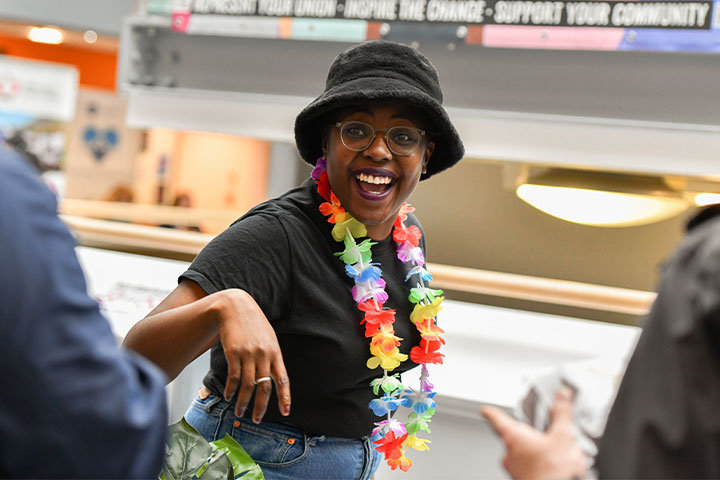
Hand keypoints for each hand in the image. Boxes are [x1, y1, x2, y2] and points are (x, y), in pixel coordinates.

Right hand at [214, 289, 290, 422]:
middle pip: (265, 387)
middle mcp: (264, 355)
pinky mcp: (233, 353)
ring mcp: (248, 354)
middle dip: (261, 406)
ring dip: (243, 402)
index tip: (285, 412)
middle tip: (257, 420)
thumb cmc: (253, 324)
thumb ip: (271, 357)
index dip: (284, 397)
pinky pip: (233, 377)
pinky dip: (231, 389)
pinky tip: (228, 396)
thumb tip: (273, 379)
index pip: (282, 379)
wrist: (235, 307)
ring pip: (248, 385)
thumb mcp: (268, 338)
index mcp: (275, 353)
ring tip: (239, 412)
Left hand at [480, 387, 586, 479]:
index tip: (486, 409)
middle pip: (517, 436)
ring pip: (527, 454)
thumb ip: (562, 414)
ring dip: (542, 452)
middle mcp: (510, 454)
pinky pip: (533, 468)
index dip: (492, 412)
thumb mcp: (563, 436)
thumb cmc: (551, 473)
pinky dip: (545, 465)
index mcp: (514, 437)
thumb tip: (562, 395)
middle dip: (533, 435)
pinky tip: (559, 468)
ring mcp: (516, 470)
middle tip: (548, 435)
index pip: (497, 419)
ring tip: (561, 455)